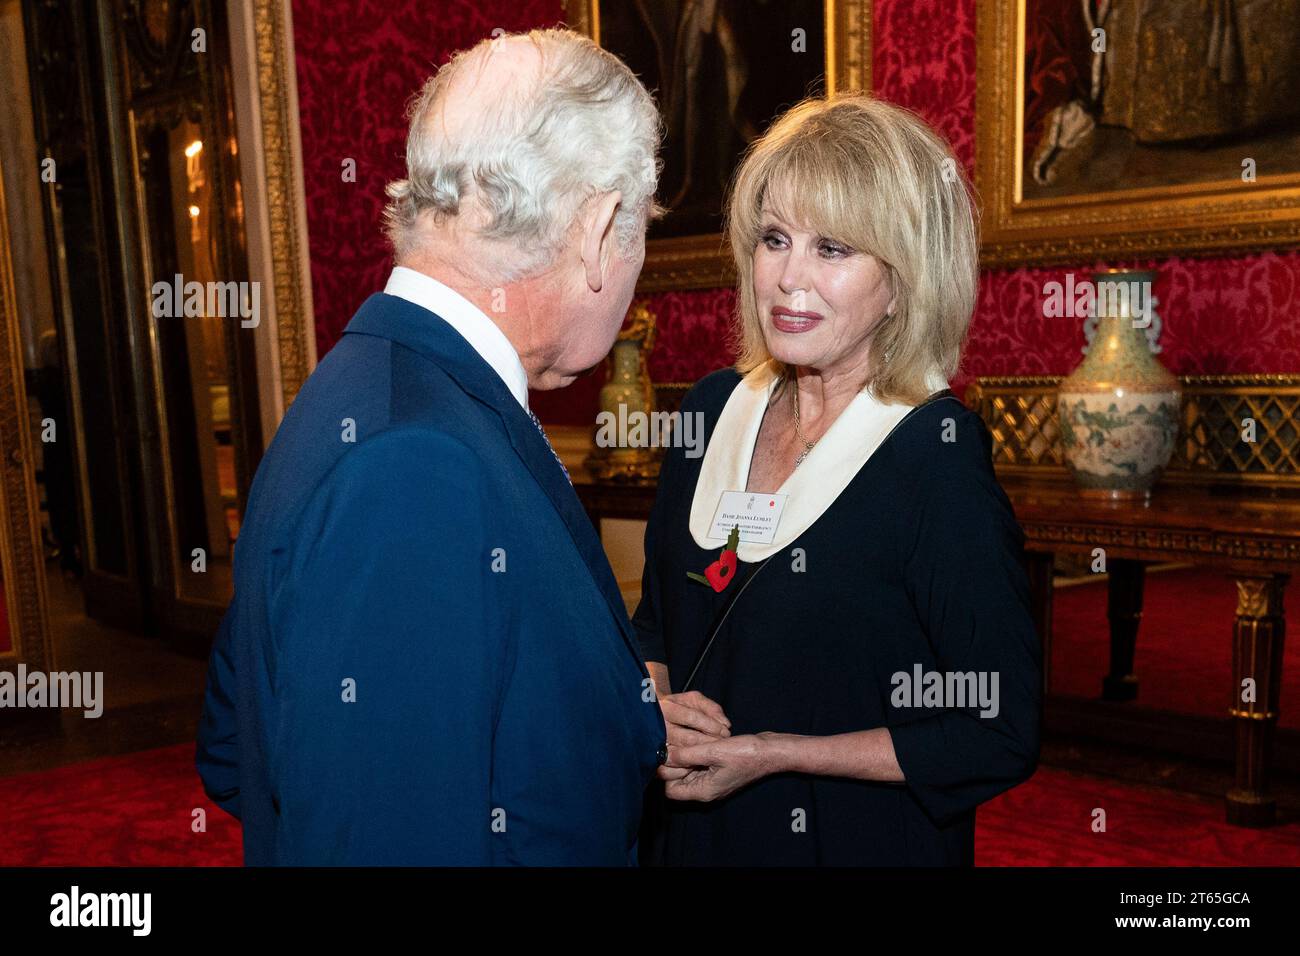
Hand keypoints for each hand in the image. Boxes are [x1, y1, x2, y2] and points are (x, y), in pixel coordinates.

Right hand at [658, 691, 730, 768]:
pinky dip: (687, 768)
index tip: (725, 732)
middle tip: (722, 747)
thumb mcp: (694, 700)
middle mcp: (657, 725)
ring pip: (682, 754)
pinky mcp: (653, 759)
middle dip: (709, 743)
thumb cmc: (679, 707)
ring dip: (701, 756)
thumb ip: (712, 708)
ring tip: (714, 755)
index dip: (712, 725)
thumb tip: (725, 725)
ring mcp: (653, 744)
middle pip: (688, 738)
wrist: (654, 716)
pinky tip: (698, 765)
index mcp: (665, 707)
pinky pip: (672, 768)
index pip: (692, 717)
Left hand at [660, 732, 781, 801]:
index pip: (671, 791)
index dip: (666, 773)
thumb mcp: (713, 751)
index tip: (669, 753)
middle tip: (680, 744)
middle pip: (677, 781)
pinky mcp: (718, 770)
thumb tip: (664, 755)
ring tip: (692, 741)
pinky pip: (699, 764)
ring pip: (688, 771)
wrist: (771, 751)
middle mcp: (706, 789)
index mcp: (704, 791)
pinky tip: (702, 741)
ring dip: (686, 756)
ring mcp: (713, 780)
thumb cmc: (746, 754)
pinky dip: (696, 753)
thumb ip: (686, 755)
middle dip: (675, 763)